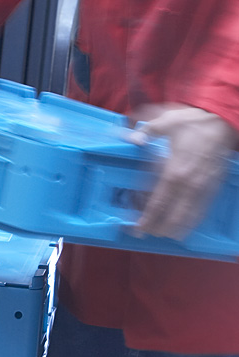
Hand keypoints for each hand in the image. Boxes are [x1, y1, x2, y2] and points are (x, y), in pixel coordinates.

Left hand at [128, 104, 237, 239]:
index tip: (137, 229)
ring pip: (189, 217)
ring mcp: (203, 187)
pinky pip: (202, 210)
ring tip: (164, 234)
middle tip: (147, 233)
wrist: (223, 121)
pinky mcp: (214, 186)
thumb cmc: (193, 122)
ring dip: (176, 228)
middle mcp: (189, 184)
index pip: (158, 203)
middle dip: (159, 228)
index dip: (147, 219)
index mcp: (174, 171)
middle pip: (173, 216)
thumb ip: (147, 132)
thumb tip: (132, 139)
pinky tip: (185, 226)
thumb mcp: (166, 122)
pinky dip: (192, 221)